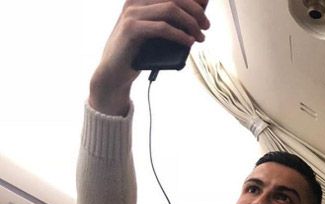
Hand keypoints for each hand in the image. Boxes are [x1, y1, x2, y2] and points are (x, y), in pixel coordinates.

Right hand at [89, 0, 210, 115]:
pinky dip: (179, 34)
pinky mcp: (131, 29)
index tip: (206, 2)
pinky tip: (189, 42)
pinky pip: (162, 28)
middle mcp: (135, 1)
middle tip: (206, 25)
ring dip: (190, 23)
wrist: (114, 71)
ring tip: (201, 36)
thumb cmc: (137, 53)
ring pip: (170, 9)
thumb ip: (168, 22)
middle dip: (195, 10)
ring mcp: (132, 14)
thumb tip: (196, 18)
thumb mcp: (154, 34)